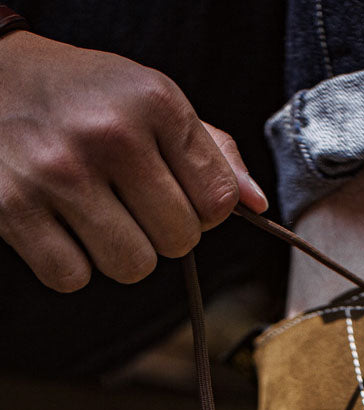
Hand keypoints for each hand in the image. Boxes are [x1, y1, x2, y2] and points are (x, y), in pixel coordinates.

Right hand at [0, 31, 267, 291]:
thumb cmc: (82, 94)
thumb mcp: (150, 99)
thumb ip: (211, 151)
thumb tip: (257, 204)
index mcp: (155, 102)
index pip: (219, 202)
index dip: (203, 210)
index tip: (174, 192)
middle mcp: (109, 134)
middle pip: (179, 242)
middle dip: (161, 233)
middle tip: (128, 201)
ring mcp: (58, 173)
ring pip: (133, 267)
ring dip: (119, 253)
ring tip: (94, 212)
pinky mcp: (12, 208)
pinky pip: (74, 278)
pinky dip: (70, 264)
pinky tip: (57, 224)